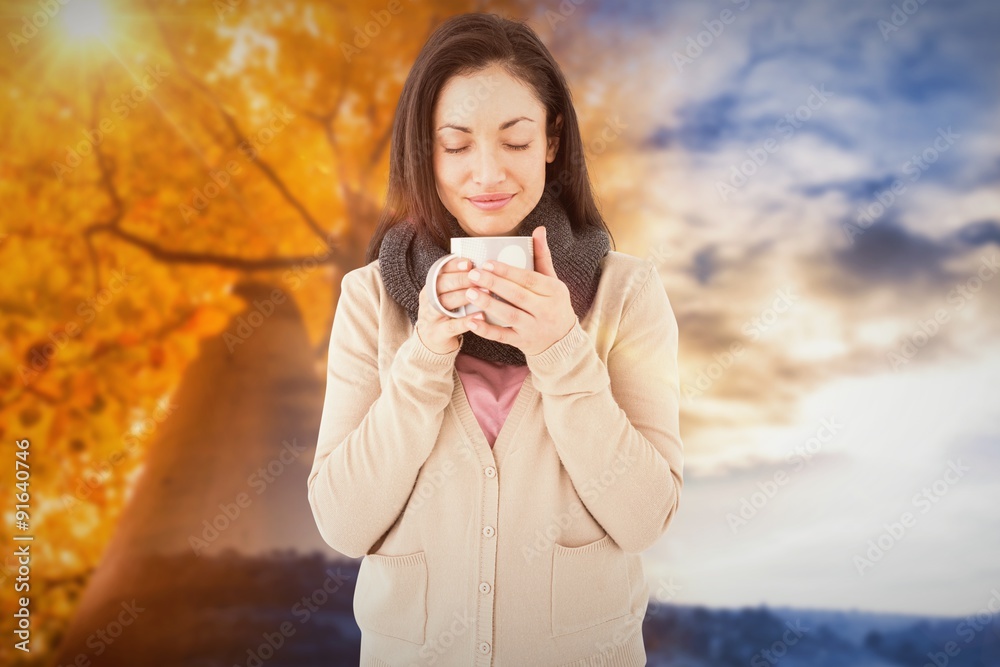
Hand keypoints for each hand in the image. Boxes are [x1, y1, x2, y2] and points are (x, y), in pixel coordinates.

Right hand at [416, 256, 486, 354]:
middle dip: (462, 279)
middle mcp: (428, 299)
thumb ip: (459, 284)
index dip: (454, 266)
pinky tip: (480, 316)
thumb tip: (481, 269)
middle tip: (479, 277)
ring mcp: (431, 317)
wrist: (431, 341)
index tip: (469, 263)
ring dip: (465, 296)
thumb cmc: (445, 314)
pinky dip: (466, 321)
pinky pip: (452, 326)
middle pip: (442, 285)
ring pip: (445, 303)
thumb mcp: (447, 297)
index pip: (440, 271)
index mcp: (431, 287)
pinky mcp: (438, 334)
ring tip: (483, 293)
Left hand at [463, 226, 577, 355]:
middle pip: (517, 296)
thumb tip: (539, 229)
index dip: (508, 271)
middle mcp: (545, 310)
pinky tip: (470, 321)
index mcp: (554, 291)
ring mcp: (534, 328)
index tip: (487, 263)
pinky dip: (486, 330)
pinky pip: (502, 336)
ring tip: (469, 293)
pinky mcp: (522, 342)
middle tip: (472, 275)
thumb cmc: (554, 304)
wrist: (563, 340)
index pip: (529, 279)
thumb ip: (542, 256)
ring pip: (509, 316)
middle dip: (494, 284)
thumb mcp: (552, 280)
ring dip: (488, 305)